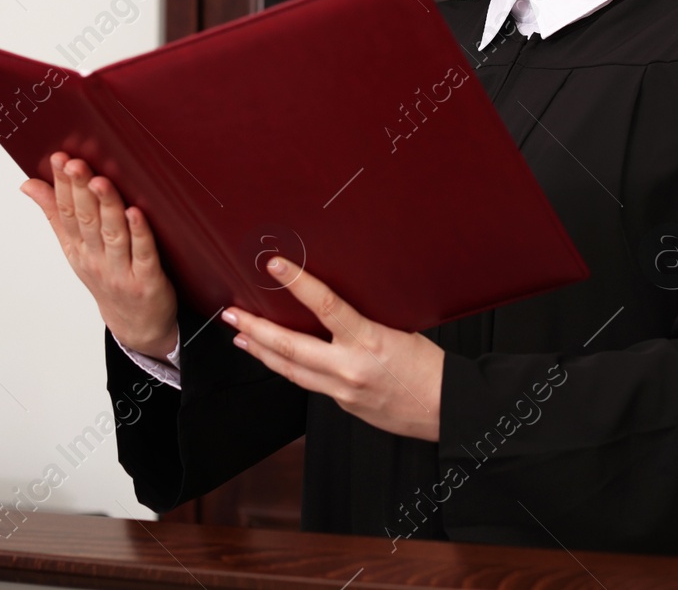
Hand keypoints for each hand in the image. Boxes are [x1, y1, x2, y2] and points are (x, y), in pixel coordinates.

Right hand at [20, 152, 178, 357]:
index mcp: (78, 249)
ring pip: (113, 234)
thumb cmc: (106, 279)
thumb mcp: (74, 249)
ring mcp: (122, 270)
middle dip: (80, 190)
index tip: (59, 158)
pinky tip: (136, 213)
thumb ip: (55, 214)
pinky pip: (143, 254)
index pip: (66, 212)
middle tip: (75, 163)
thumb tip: (29, 184)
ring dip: (107, 206)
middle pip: (86, 221)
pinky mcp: (148, 280)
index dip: (62, 185)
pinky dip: (140, 233)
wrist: (136, 324)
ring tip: (100, 182)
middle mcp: (96, 259)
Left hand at [223, 256, 443, 441]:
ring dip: (262, 352)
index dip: (297, 283)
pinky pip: (309, 383)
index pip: (325, 306)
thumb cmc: (429, 368)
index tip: (275, 266)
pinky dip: (289, 368)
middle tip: (233, 315)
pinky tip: (279, 360)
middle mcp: (349, 368)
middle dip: (255, 329)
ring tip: (243, 337)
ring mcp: (342, 391)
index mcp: (369, 341)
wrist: (445, 410)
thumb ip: (364, 321)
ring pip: (290, 370)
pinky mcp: (341, 405)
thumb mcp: (400, 329)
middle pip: (289, 348)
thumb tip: (334, 305)